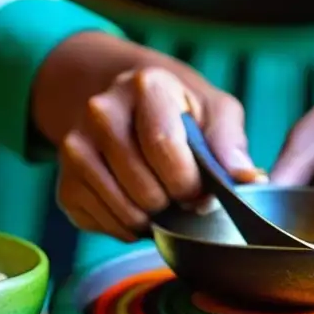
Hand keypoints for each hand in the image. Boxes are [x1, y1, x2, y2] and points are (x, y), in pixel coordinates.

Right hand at [34, 34, 261, 240]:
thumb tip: (250, 180)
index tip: (201, 188)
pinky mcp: (64, 184)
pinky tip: (138, 203)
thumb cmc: (179, 109)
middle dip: (174, 204)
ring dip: (153, 219)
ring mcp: (74, 148)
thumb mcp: (214, 110)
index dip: (190, 182)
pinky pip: (105, 226)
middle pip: (145, 188)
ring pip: (124, 211)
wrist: (122, 102)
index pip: (164, 148)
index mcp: (144, 86)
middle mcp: (100, 112)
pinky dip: (129, 227)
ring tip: (163, 198)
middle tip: (182, 194)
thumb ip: (230, 143)